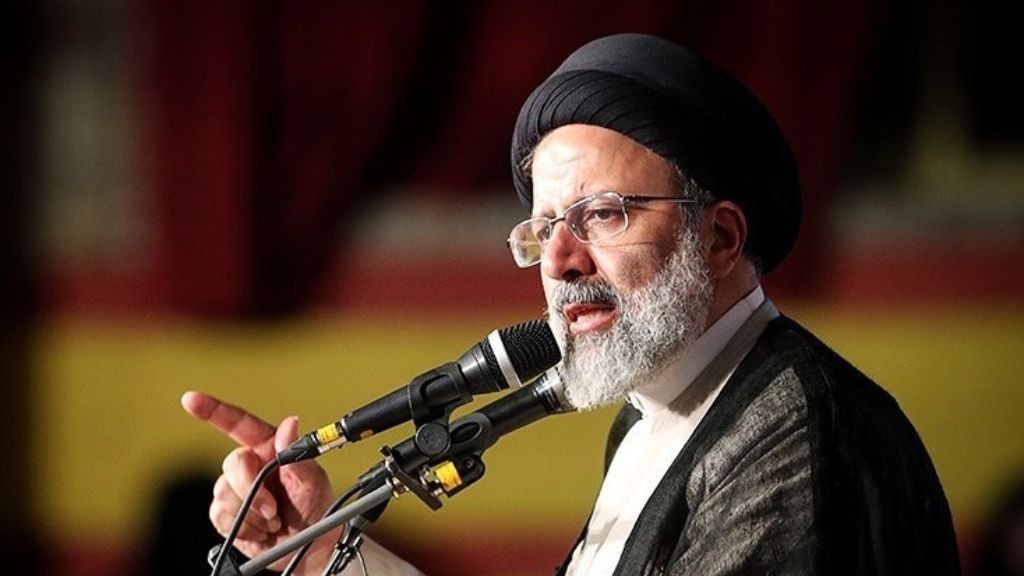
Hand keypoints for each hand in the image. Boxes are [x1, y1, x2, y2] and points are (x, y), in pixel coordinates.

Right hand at [181, 390, 338, 572]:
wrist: (311, 547)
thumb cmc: (317, 509)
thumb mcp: (314, 482)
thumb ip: (299, 455)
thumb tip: (290, 424)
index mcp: (270, 448)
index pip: (239, 424)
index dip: (214, 410)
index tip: (191, 399)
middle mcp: (251, 466)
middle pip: (233, 463)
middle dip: (251, 488)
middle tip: (273, 509)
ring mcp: (236, 490)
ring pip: (224, 493)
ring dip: (251, 513)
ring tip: (273, 521)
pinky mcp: (227, 515)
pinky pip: (220, 515)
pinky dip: (243, 527)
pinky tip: (261, 531)